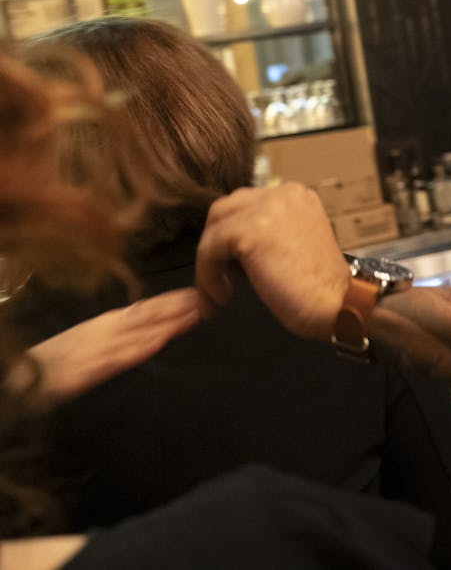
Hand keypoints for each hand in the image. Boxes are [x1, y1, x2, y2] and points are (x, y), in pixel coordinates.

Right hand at [17, 288, 201, 408]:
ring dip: (167, 322)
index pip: (143, 309)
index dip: (171, 301)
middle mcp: (102, 331)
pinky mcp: (84, 371)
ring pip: (138, 332)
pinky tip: (158, 343)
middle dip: (178, 307)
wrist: (15, 378)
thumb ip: (118, 335)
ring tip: (196, 313)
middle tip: (210, 296)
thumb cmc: (53, 361)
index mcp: (104, 324)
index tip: (198, 292)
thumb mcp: (88, 342)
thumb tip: (151, 329)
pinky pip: (115, 359)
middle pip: (146, 316)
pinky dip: (137, 349)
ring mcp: (94, 349)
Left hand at [195, 184, 348, 341]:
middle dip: (216, 246)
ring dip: (209, 263)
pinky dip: (207, 277)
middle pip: (225, 210)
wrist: (338, 304)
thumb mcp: (295, 243)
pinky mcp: (249, 230)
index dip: (232, 238)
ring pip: (213, 229)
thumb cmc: (320, 287)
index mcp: (296, 195)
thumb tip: (230, 246)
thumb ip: (270, 233)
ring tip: (219, 293)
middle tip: (220, 279)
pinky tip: (222, 297)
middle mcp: (282, 193)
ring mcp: (266, 208)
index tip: (230, 270)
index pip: (246, 205)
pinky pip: (208, 251)